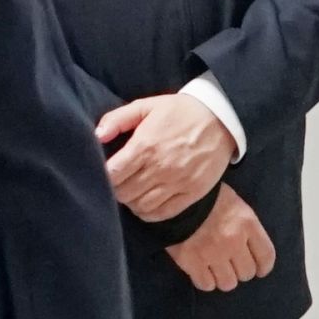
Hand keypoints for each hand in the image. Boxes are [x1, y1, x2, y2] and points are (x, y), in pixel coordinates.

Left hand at [96, 90, 236, 221]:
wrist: (221, 118)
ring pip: (141, 206)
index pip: (113, 174)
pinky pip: (163, 213)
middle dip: (116, 190)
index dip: (104, 177)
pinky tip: (145, 204)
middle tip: (119, 183)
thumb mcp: (147, 105)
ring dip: (131, 202)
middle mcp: (159, 167)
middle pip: (124, 193)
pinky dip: (149, 213)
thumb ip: (117, 119)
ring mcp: (177, 182)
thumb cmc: (180, 111)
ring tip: (132, 192)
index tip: (105, 174)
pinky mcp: (192, 193)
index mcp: (145, 146)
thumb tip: (96, 136)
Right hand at [166, 185, 276, 294]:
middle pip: (247, 273)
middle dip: (239, 270)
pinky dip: (205, 281)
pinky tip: (201, 272)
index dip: (263, 267)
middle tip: (230, 264)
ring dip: (222, 278)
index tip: (259, 269)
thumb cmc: (206, 196)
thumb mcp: (234, 204)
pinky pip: (206, 284)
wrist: (173, 194)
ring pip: (228, 283)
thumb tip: (247, 248)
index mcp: (247, 224)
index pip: (266, 256)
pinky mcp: (192, 262)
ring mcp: (213, 254)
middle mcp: (234, 242)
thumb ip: (244, 226)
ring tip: (215, 269)